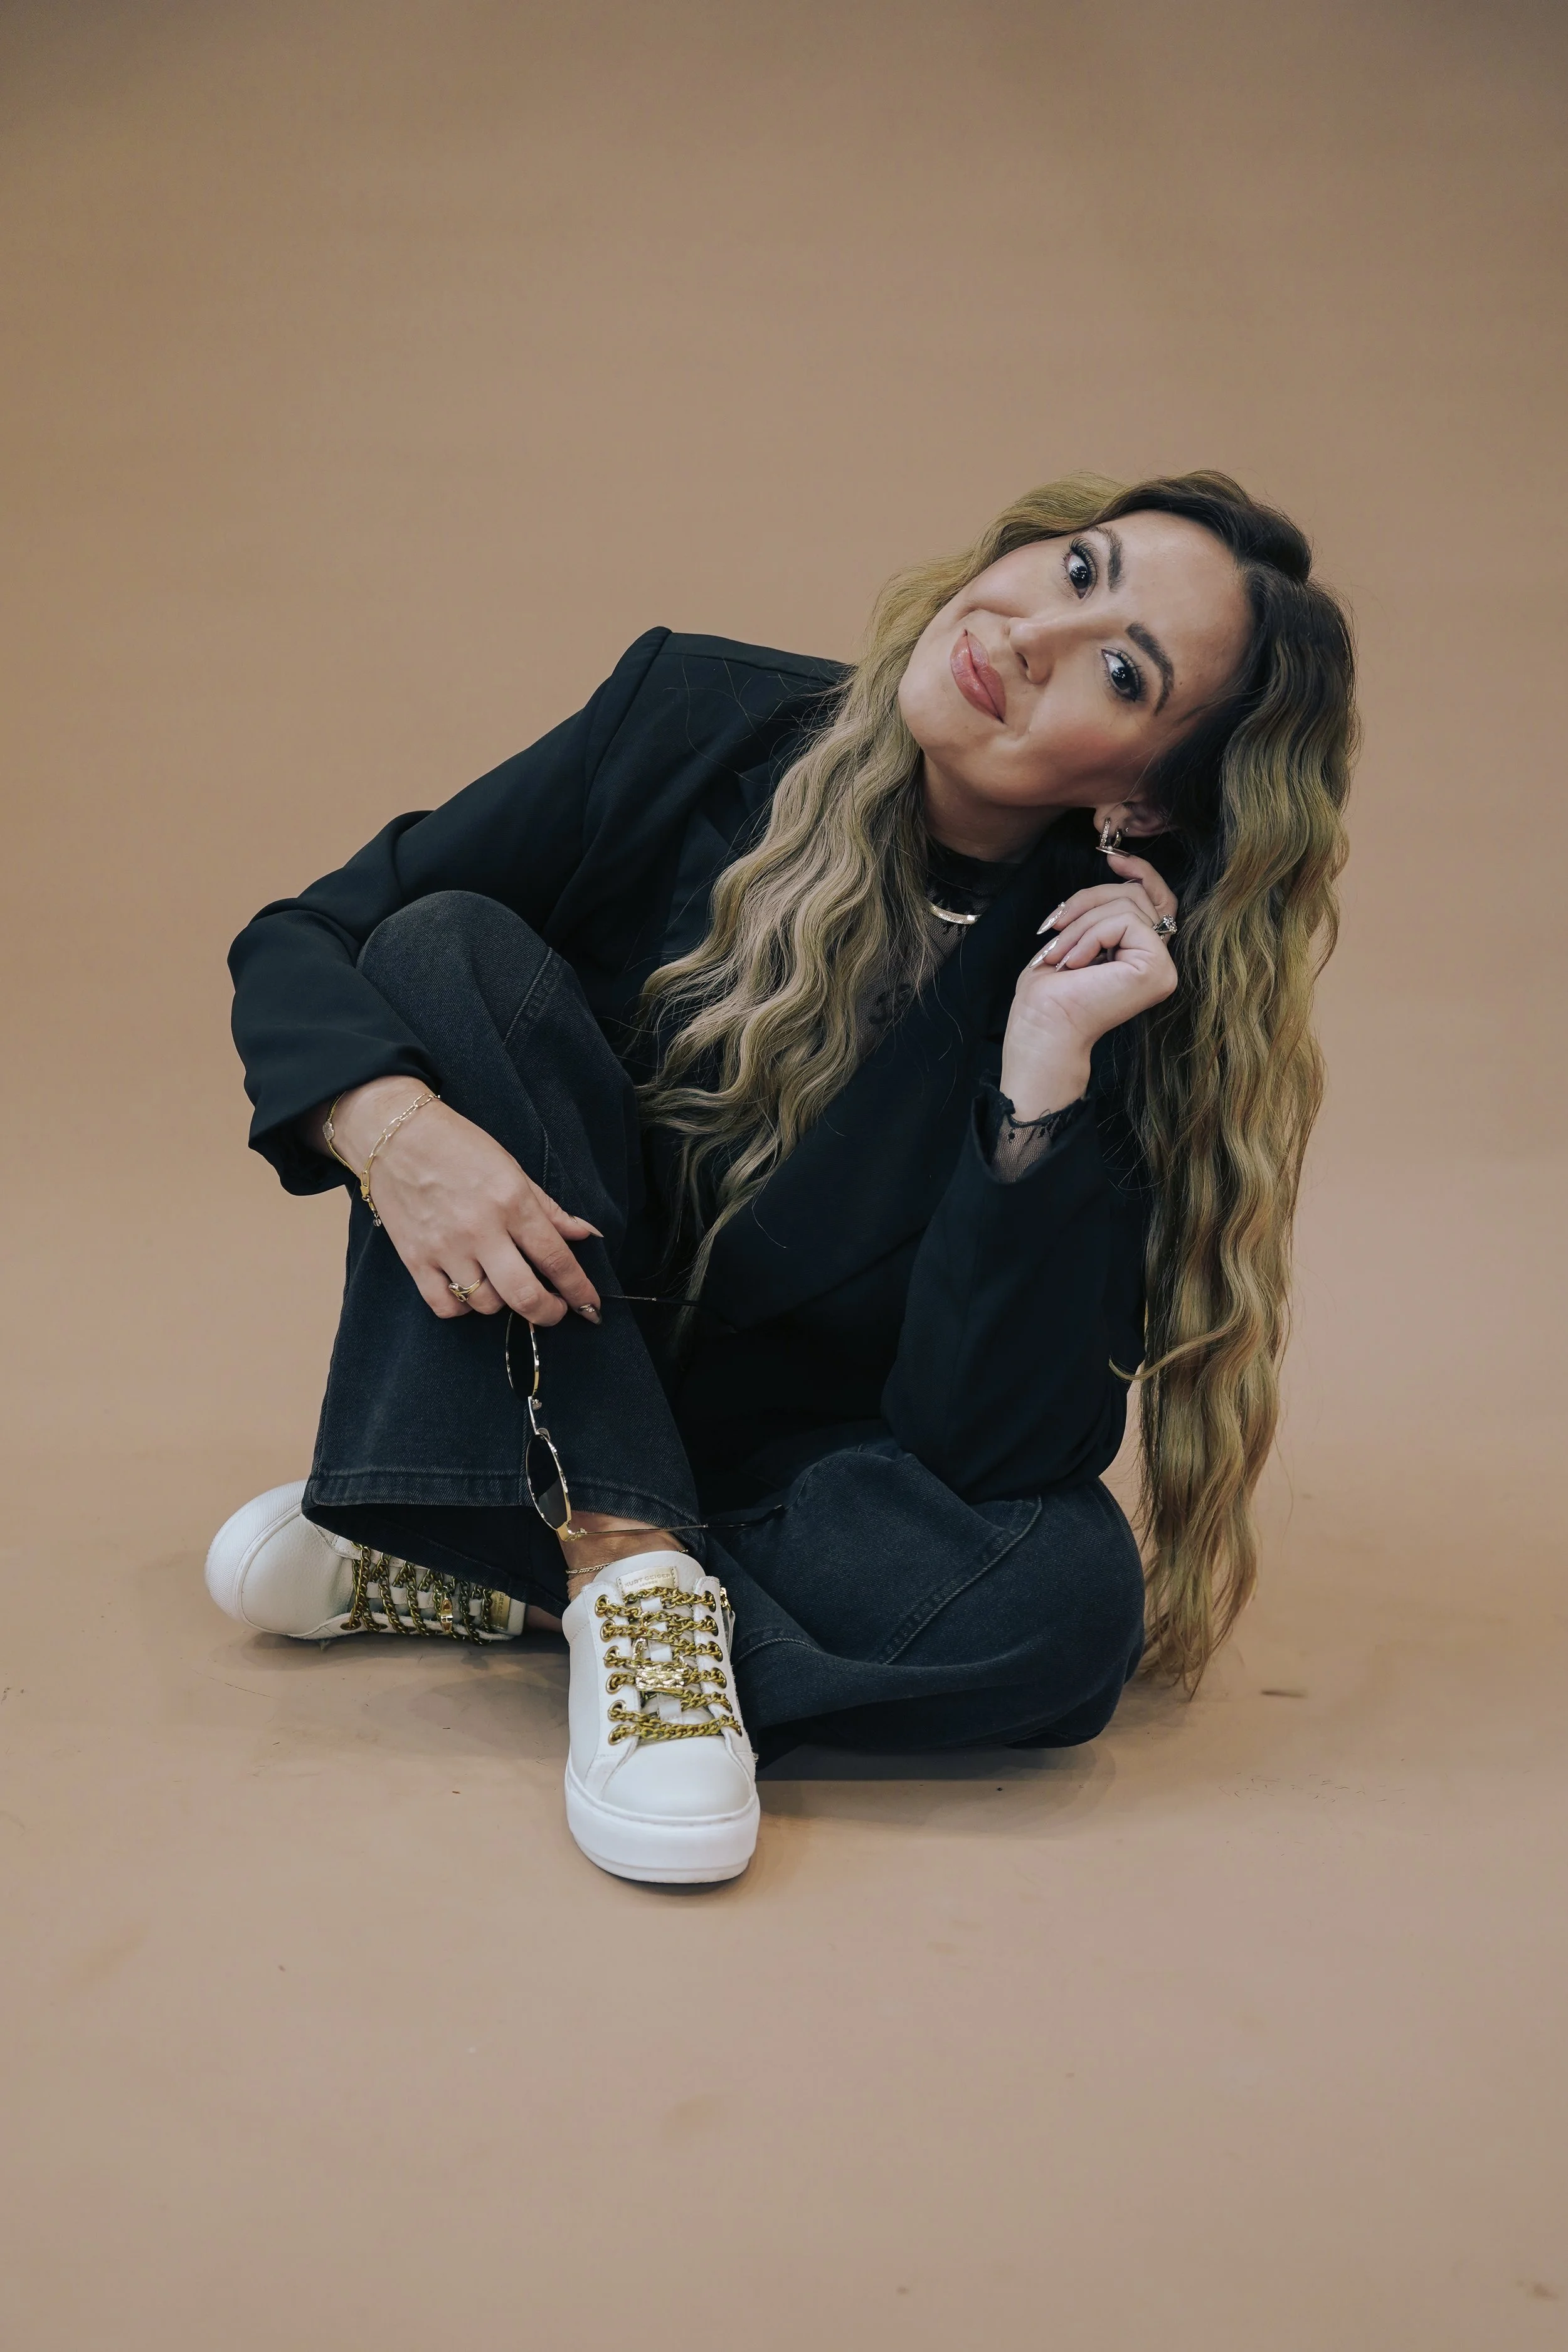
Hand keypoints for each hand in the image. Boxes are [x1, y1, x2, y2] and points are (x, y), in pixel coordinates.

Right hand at [319, 1077, 601, 1324]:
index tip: (591, 1307)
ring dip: (503, 1303)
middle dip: (549, 1313)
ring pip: (486, 1305)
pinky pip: (446, 1306)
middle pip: (524, 1295)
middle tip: (555, 1311)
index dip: (580, 1290)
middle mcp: (481, 1230)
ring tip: (503, 1283)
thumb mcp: (512, 1169)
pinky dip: (463, 1307)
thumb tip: (587, 1234)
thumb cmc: (459, 1147)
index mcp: (512, 1202)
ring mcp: (445, 1248)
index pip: (556, 1259)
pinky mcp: (415, 1259)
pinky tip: (468, 1290)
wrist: (396, 1135)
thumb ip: (550, 1209)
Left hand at [1000, 849, 1179, 1119]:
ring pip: (1127, 904)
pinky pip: (1124, 921)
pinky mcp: (1156, 967)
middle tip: (1055, 928)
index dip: (1140, 872)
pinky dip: (1090, 935)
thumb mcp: (1078, 935)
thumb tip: (1122, 869)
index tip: (1113, 858)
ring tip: (1061, 954)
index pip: (1157, 899)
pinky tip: (1076, 963)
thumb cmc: (1050, 992)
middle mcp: (1161, 961)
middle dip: (1088, 901)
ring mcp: (1163, 966)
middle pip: (1137, 894)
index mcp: (1144, 955)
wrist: (1043, 1026)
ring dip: (1082, 923)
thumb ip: (1106, 910)